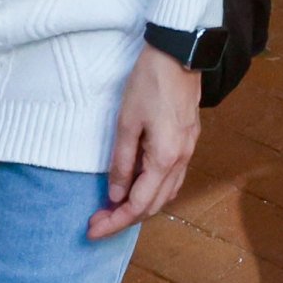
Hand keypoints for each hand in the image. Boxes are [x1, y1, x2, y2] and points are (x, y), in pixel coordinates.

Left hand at [89, 46, 204, 238]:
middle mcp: (181, 159)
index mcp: (164, 158)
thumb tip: (115, 194)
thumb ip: (121, 162)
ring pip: (167, 193)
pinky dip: (155, 190)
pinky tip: (139, 185)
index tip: (92, 230)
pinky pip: (173, 177)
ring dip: (141, 206)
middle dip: (125, 218)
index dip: (115, 222)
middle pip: (154, 205)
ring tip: (115, 208)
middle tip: (98, 221)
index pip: (138, 205)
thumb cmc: (150, 82)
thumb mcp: (127, 122)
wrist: (179, 52)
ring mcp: (188, 149)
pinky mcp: (189, 138)